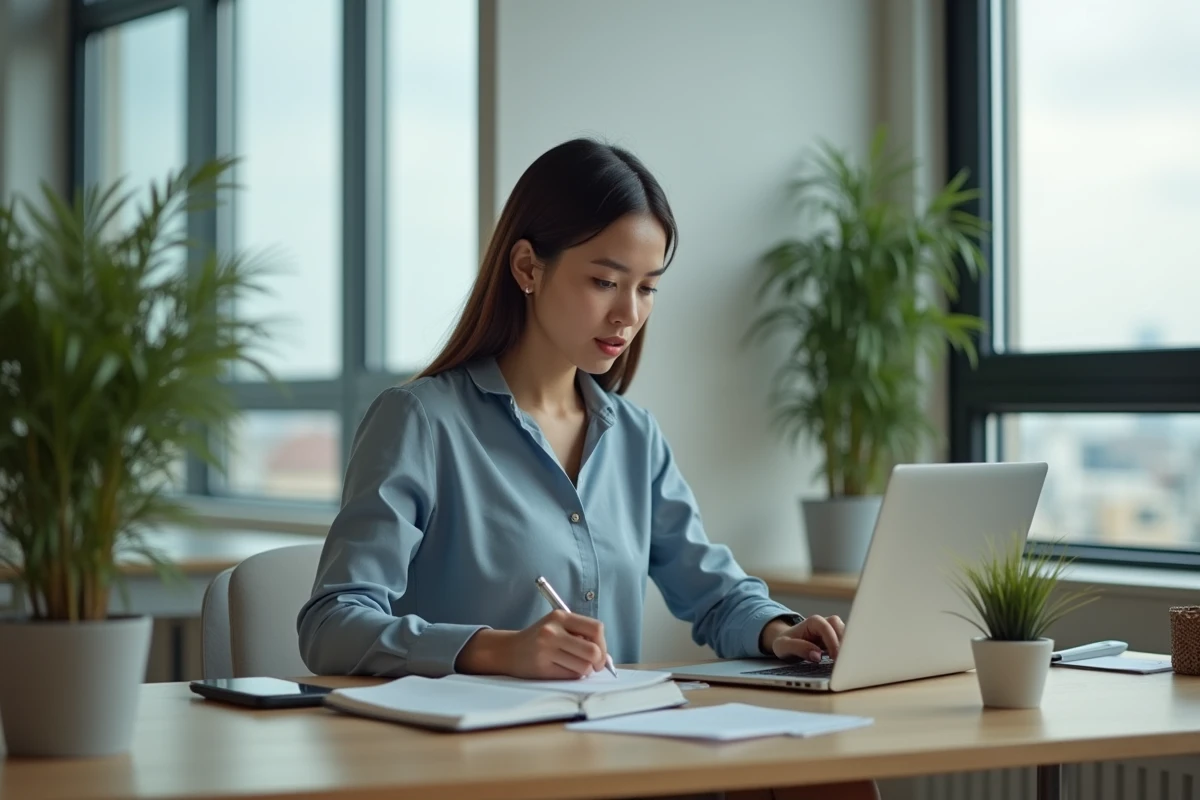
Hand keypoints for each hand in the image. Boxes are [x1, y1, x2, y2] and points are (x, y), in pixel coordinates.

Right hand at [456, 610, 610, 678]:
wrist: (509, 650)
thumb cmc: (540, 639)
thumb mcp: (557, 626)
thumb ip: (580, 633)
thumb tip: (604, 655)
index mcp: (560, 616)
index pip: (596, 628)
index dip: (603, 644)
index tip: (600, 652)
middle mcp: (553, 631)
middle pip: (593, 651)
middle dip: (598, 662)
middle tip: (594, 666)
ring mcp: (546, 649)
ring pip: (583, 667)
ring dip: (584, 671)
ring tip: (574, 666)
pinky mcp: (542, 667)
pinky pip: (570, 676)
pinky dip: (572, 676)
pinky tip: (562, 670)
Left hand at [761, 614, 845, 662]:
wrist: (786, 643)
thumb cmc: (784, 643)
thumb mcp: (783, 646)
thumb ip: (798, 649)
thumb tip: (817, 656)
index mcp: (813, 622)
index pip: (826, 628)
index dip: (832, 642)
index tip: (835, 658)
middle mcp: (826, 623)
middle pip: (842, 629)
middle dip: (844, 645)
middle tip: (844, 662)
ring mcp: (833, 632)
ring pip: (848, 636)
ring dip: (848, 649)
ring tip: (847, 664)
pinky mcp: (837, 641)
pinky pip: (847, 645)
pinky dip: (847, 653)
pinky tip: (846, 664)